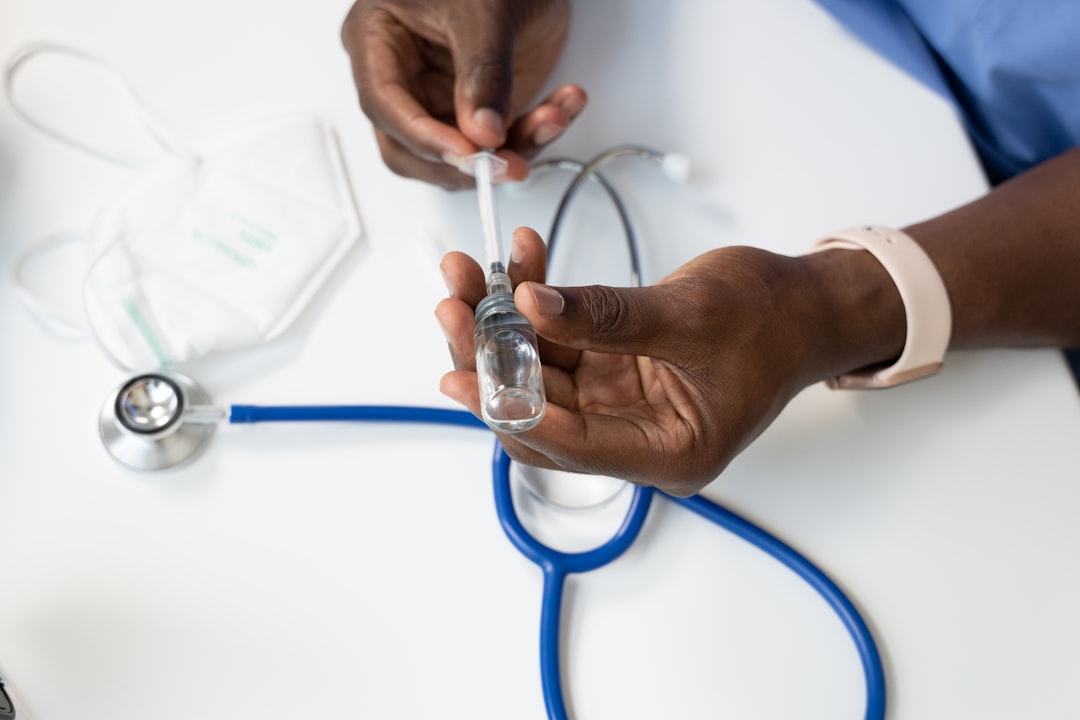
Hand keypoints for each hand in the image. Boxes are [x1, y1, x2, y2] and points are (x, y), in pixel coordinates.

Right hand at [341, 0, 586, 188]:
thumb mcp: (485, 12)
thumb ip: (483, 73)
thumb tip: (482, 131)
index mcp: (377, 40)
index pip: (385, 105)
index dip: (424, 138)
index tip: (467, 152)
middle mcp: (403, 77)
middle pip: (413, 149)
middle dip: (467, 162)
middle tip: (509, 162)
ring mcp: (440, 97)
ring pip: (462, 156)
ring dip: (515, 147)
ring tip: (554, 118)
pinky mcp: (478, 110)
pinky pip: (501, 144)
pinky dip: (536, 134)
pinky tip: (561, 110)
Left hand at [435, 228, 888, 495]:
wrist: (808, 304)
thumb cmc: (774, 319)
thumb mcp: (691, 313)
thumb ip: (607, 315)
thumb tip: (529, 305)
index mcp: (668, 453)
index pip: (570, 443)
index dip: (509, 406)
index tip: (459, 371)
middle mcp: (638, 438)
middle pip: (541, 412)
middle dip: (492, 357)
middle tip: (453, 304)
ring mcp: (623, 406)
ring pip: (540, 375)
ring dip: (503, 324)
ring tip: (469, 272)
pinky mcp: (615, 373)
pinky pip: (560, 345)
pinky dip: (537, 306)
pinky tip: (520, 263)